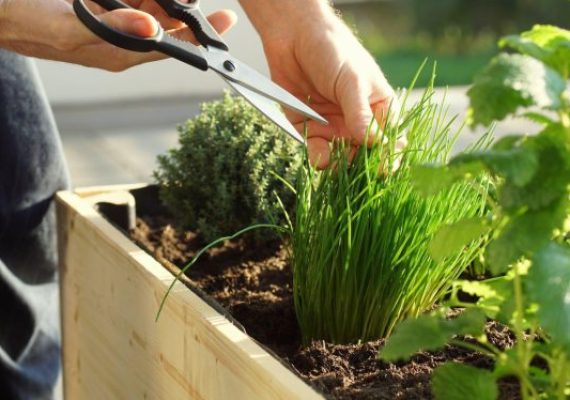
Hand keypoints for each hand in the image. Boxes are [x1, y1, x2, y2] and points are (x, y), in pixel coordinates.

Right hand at [0, 0, 235, 70]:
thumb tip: (154, 30)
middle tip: (206, 0)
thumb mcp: (65, 25)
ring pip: (152, 10)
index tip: (225, 20)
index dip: (199, 37)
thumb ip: (111, 29)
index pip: (170, 48)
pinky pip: (132, 0)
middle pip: (166, 28)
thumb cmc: (21, 20)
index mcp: (117, 53)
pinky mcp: (99, 9)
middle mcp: (119, 41)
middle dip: (189, 12)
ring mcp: (109, 24)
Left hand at [240, 1, 403, 168]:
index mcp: (379, 108)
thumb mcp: (351, 81)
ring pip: (342, 159)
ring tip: (334, 163)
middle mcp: (358, 122)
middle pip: (365, 155)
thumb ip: (360, 114)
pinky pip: (317, 151)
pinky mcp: (310, 130)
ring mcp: (334, 127)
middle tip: (355, 170)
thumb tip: (374, 143)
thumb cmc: (332, 51)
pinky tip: (319, 157)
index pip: (391, 140)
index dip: (389, 156)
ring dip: (339, 165)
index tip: (383, 167)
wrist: (293, 37)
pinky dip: (318, 158)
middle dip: (361, 166)